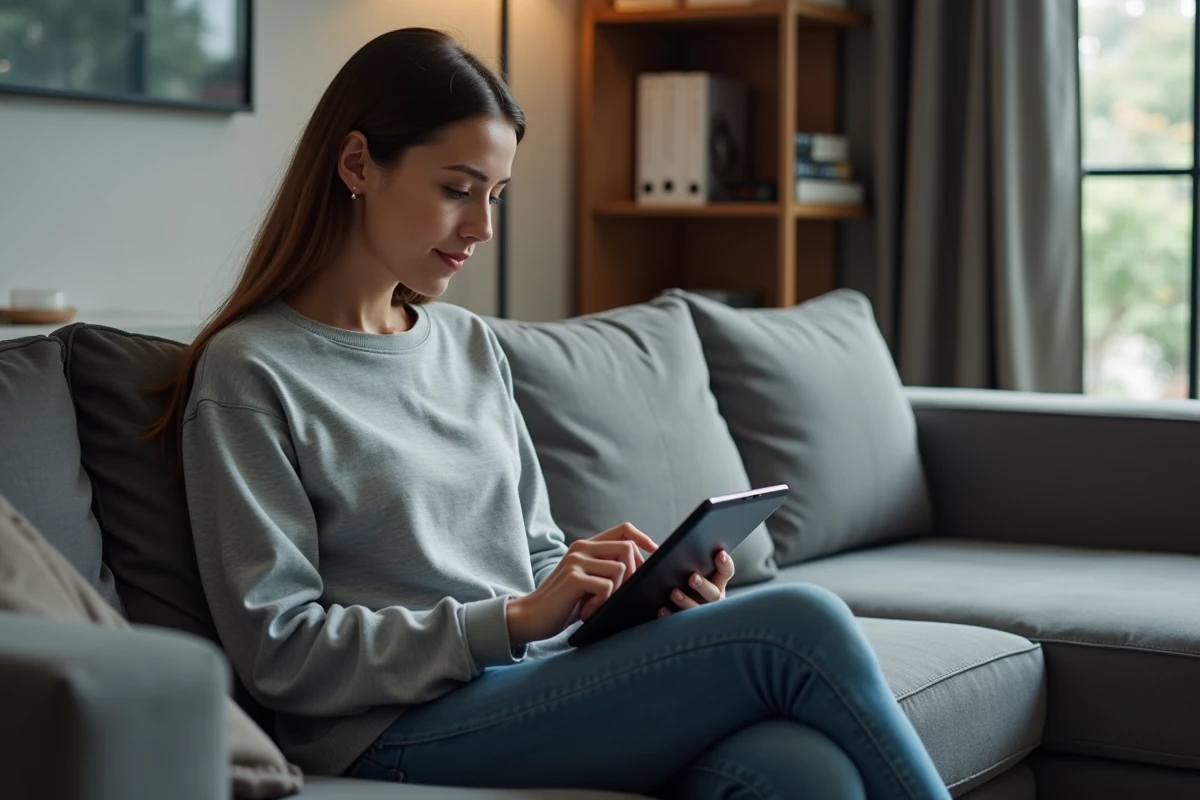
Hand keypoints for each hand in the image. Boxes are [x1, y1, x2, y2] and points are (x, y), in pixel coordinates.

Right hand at [507, 522, 657, 646]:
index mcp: (586, 546)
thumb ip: (607, 569)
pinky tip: (586, 610)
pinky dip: (602, 603)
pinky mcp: (574, 577)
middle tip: (618, 594)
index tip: (655, 551)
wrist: (531, 616)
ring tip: (595, 604)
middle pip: (627, 548)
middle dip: (633, 573)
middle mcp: (581, 548)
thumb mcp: (588, 580)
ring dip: (615, 593)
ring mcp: (577, 561)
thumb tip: (643, 569)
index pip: (624, 529)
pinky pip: (608, 587)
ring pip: (621, 569)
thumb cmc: (565, 603)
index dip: (643, 538)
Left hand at [658, 549, 734, 617]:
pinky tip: (662, 609)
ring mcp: (701, 612)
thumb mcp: (695, 572)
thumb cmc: (686, 583)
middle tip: (692, 577)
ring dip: (686, 601)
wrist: (680, 613)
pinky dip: (670, 615)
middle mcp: (712, 599)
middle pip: (713, 593)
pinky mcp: (687, 623)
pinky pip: (679, 622)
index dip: (725, 564)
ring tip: (674, 593)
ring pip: (697, 610)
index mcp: (717, 583)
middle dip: (703, 585)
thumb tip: (680, 548)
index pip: (726, 571)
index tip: (720, 554)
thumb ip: (693, 563)